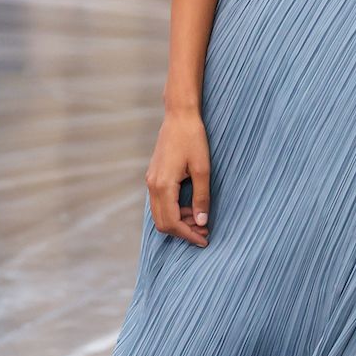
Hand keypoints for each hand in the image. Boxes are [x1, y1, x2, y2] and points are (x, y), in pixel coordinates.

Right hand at [146, 109, 210, 245]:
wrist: (179, 116)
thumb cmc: (193, 139)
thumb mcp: (202, 169)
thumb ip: (202, 197)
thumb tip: (201, 222)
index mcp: (163, 185)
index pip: (172, 222)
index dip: (188, 235)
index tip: (204, 239)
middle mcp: (152, 185)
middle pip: (162, 223)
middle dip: (182, 232)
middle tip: (204, 231)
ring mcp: (151, 181)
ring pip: (159, 214)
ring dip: (178, 222)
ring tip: (200, 219)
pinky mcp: (153, 177)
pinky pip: (159, 203)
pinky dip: (174, 211)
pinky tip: (191, 207)